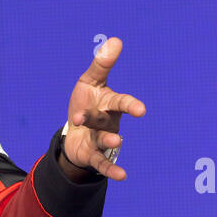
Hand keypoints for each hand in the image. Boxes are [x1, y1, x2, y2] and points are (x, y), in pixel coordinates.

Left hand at [64, 37, 145, 179]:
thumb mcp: (89, 81)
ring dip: (109, 142)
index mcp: (108, 104)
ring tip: (115, 141)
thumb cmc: (86, 102)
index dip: (130, 105)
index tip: (141, 110)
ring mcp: (100, 139)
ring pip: (104, 141)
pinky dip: (110, 169)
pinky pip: (102, 163)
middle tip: (112, 124)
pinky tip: (122, 176)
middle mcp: (108, 122)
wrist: (75, 129)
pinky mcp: (92, 154)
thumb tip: (116, 40)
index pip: (120, 102)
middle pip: (104, 121)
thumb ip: (102, 64)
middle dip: (102, 120)